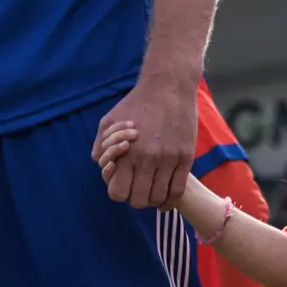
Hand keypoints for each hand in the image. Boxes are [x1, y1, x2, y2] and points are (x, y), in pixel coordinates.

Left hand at [94, 76, 197, 209]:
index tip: (124, 185)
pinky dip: (170, 200)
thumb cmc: (136, 103)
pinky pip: (178, 190)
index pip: (118, 193)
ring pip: (159, 197)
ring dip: (154, 199)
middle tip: (139, 189)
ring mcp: (169, 159)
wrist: (168, 87)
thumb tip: (101, 166)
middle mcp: (147, 159)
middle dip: (136, 198)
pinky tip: (166, 199)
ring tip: (153, 191)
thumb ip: (100, 146)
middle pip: (139, 200)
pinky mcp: (186, 157)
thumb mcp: (108, 121)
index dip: (119, 193)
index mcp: (126, 152)